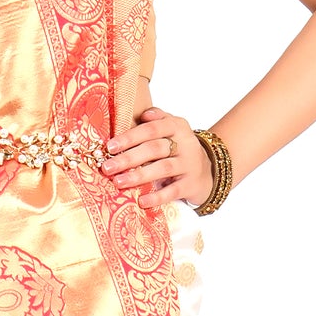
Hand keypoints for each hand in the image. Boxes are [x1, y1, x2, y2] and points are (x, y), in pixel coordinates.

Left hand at [99, 105, 216, 210]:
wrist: (208, 171)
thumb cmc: (178, 149)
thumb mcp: (171, 129)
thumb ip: (156, 119)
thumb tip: (141, 114)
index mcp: (177, 126)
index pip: (152, 129)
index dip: (130, 137)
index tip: (110, 147)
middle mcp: (185, 143)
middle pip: (154, 149)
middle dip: (128, 158)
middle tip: (107, 167)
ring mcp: (190, 165)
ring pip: (163, 168)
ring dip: (139, 176)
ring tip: (118, 182)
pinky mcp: (191, 185)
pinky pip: (173, 191)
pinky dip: (157, 197)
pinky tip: (141, 201)